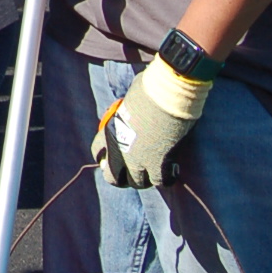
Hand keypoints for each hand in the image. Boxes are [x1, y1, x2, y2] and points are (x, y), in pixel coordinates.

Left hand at [92, 55, 209, 188]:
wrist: (166, 95)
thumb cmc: (150, 88)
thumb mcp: (130, 100)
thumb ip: (129, 111)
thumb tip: (136, 108)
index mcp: (109, 132)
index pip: (97, 152)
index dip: (106, 157)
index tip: (114, 158)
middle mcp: (119, 151)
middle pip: (113, 178)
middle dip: (122, 177)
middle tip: (135, 173)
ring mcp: (138, 161)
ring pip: (137, 183)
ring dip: (146, 179)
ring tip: (156, 172)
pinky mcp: (158, 166)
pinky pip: (160, 182)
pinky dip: (167, 179)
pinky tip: (173, 170)